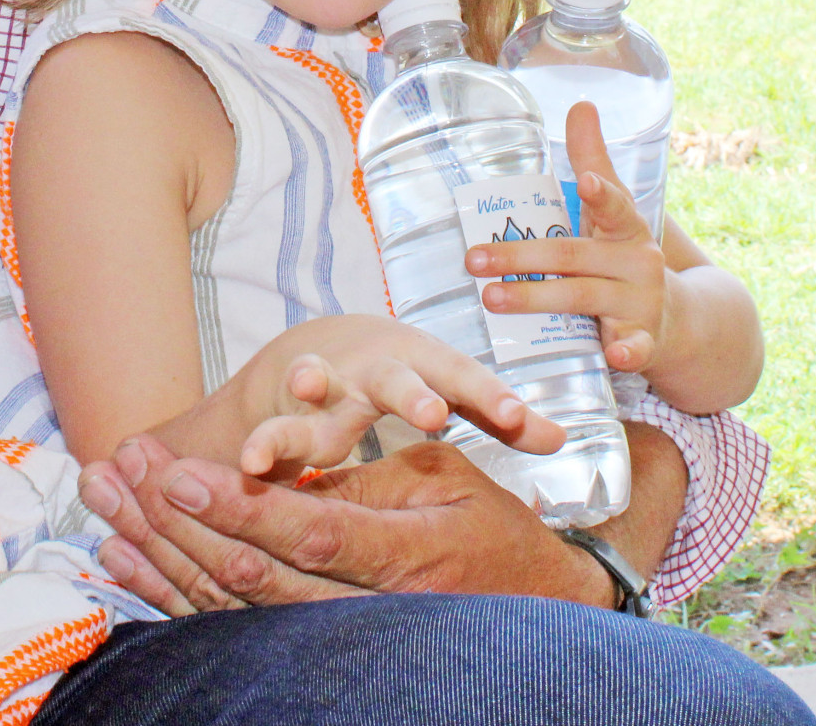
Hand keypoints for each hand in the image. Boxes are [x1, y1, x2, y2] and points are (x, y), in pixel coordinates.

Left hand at [78, 437, 613, 616]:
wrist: (537, 607)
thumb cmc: (490, 527)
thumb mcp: (443, 481)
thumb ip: (363, 477)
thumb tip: (281, 467)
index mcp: (406, 556)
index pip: (307, 533)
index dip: (238, 507)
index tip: (177, 469)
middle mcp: (369, 609)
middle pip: (255, 574)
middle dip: (179, 520)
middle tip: (120, 468)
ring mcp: (343, 640)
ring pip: (234, 603)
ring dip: (159, 550)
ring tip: (104, 498)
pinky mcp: (317, 651)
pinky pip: (234, 625)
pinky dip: (170, 589)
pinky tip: (122, 553)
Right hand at [236, 314, 563, 478]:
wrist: (314, 352)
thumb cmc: (400, 377)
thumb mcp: (449, 386)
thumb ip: (496, 413)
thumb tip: (562, 438)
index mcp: (423, 363)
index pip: (465, 379)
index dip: (491, 398)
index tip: (519, 419)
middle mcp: (373, 368)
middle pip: (396, 378)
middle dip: (411, 393)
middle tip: (432, 413)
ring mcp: (325, 386)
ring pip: (320, 388)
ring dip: (312, 386)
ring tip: (308, 387)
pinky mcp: (286, 412)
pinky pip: (272, 427)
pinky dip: (263, 442)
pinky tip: (253, 462)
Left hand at [469, 102, 665, 375]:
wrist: (683, 320)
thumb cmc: (625, 256)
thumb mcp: (614, 211)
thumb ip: (594, 161)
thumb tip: (582, 103)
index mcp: (625, 227)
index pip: (612, 205)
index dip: (598, 191)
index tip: (582, 180)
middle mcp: (637, 262)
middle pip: (572, 257)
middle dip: (521, 259)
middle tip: (474, 260)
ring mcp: (641, 303)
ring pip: (584, 298)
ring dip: (537, 299)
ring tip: (492, 298)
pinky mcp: (645, 341)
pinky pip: (636, 347)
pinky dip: (627, 350)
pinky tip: (614, 354)